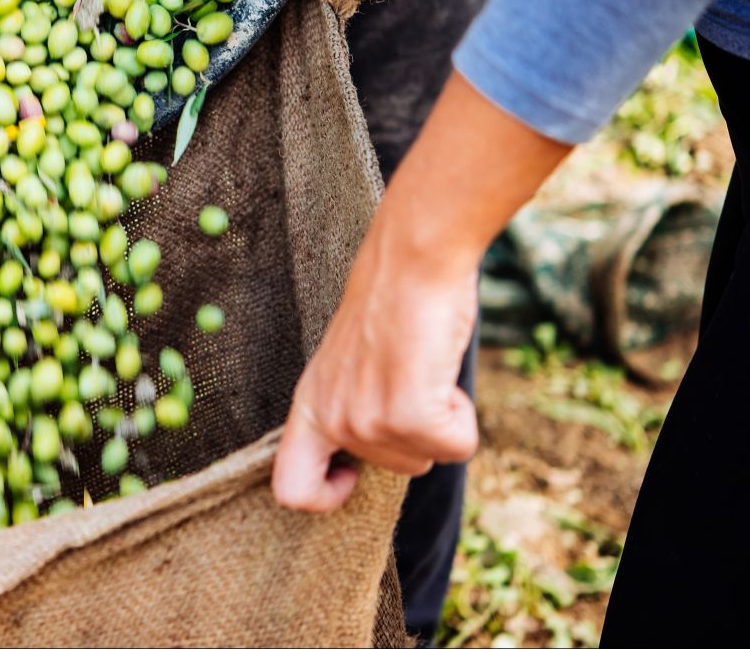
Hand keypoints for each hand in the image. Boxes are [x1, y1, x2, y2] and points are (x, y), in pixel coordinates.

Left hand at [272, 215, 479, 511]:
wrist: (411, 261)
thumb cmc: (392, 306)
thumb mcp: (351, 367)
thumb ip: (352, 410)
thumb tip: (375, 453)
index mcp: (309, 406)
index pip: (292, 489)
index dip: (326, 494)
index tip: (353, 472)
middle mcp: (331, 419)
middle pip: (393, 471)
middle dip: (417, 433)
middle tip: (411, 378)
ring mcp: (366, 421)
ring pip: (426, 458)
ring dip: (441, 418)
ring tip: (423, 367)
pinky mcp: (408, 415)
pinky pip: (456, 446)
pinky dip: (463, 415)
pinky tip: (439, 372)